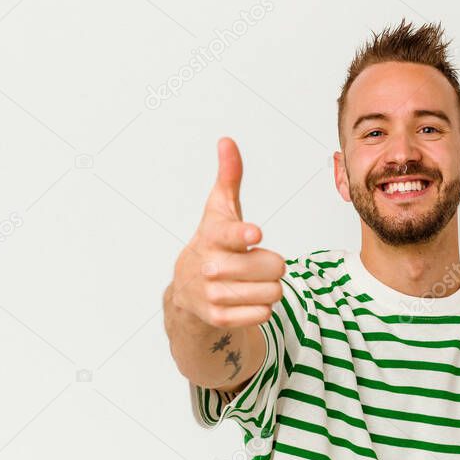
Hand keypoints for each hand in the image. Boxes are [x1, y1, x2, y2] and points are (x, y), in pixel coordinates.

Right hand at [171, 137, 286, 328]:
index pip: (232, 235)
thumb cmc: (213, 244)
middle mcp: (210, 266)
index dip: (244, 235)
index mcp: (213, 237)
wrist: (186, 289)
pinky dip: (262, 308)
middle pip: (273, 267)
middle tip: (258, 263)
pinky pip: (263, 314)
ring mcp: (213, 295)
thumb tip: (227, 141)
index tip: (255, 234)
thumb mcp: (219, 211)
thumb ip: (228, 177)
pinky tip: (247, 299)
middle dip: (273, 265)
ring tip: (252, 282)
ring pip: (273, 292)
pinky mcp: (219, 318)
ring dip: (270, 287)